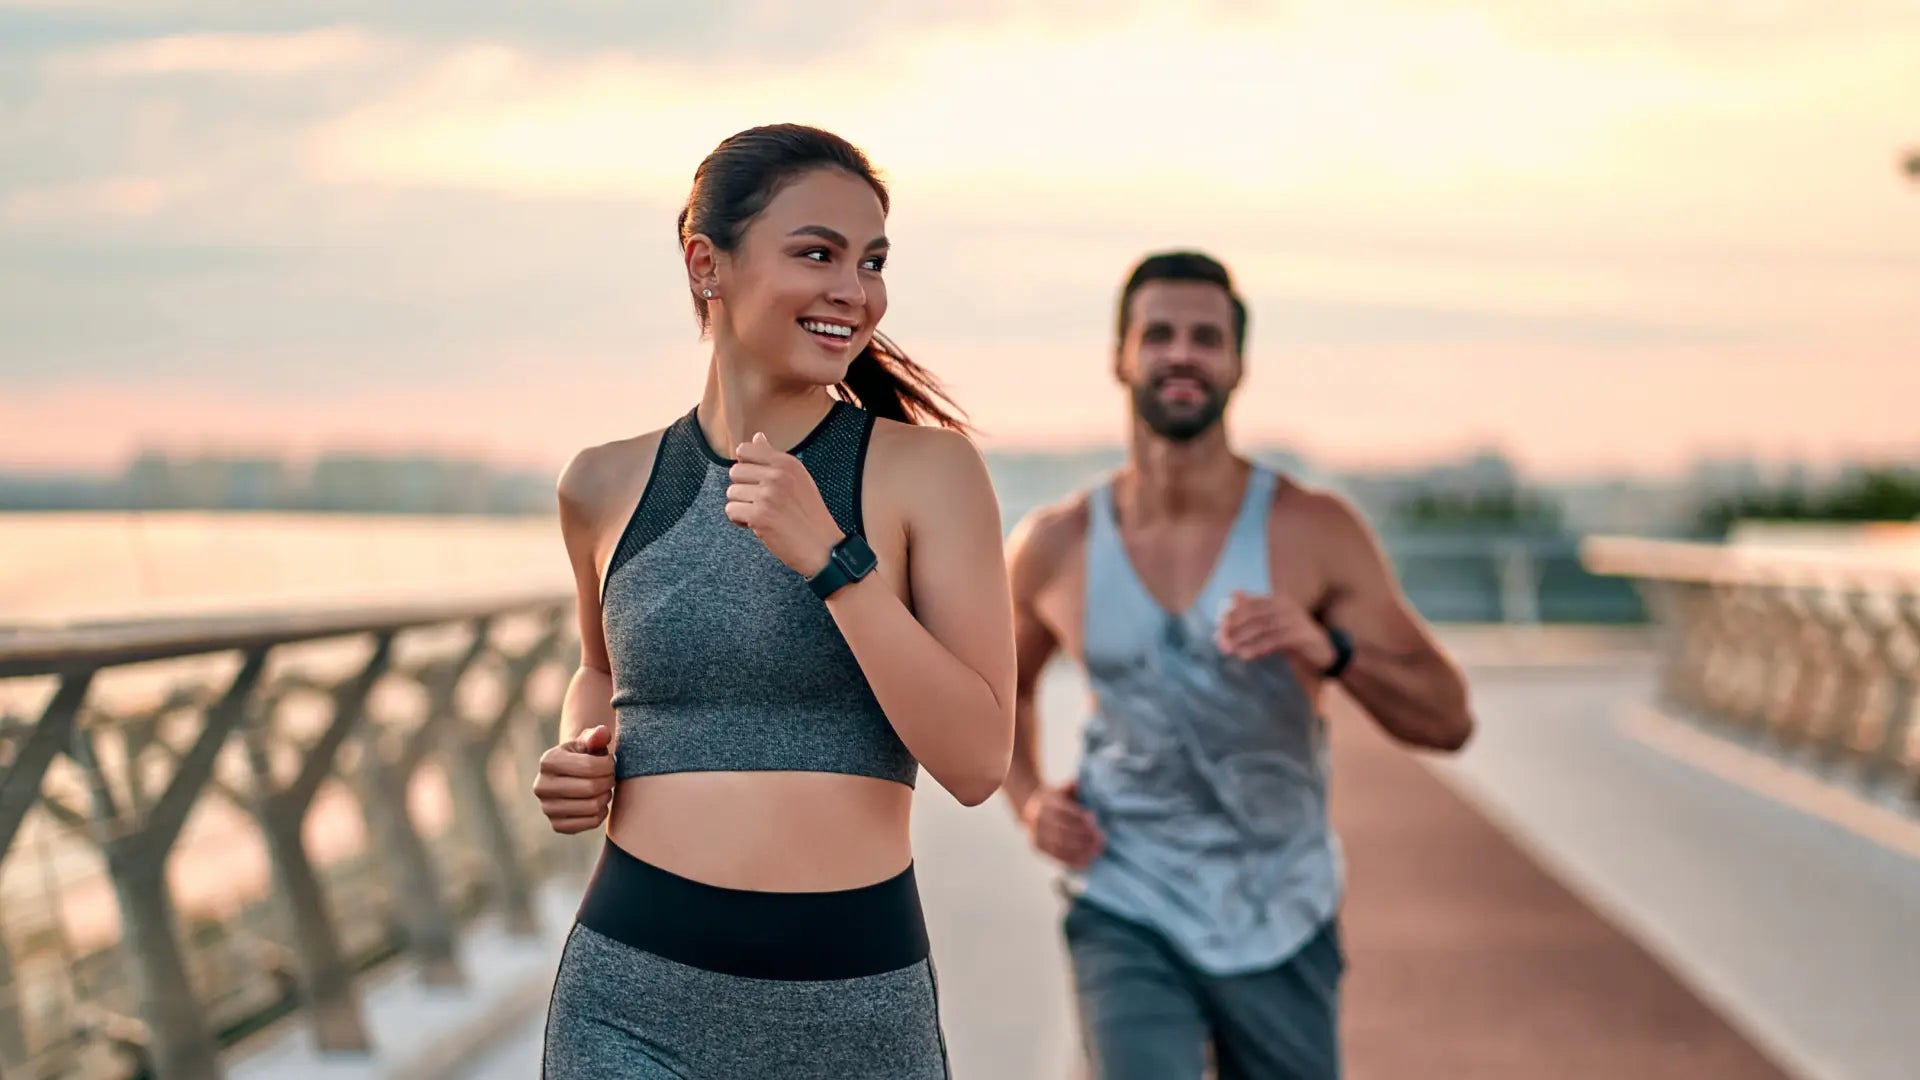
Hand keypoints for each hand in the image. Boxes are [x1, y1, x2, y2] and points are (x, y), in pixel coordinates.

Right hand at [533, 724, 614, 833]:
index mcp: (548, 760)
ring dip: (606, 797)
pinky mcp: (556, 825)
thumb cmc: (584, 755)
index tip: (610, 762)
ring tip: (604, 788)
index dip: (609, 765)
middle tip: (610, 777)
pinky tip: (598, 802)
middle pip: (591, 788)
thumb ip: (597, 736)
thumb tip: (601, 733)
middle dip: (608, 781)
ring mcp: (547, 808)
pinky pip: (589, 823)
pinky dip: (601, 813)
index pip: (590, 766)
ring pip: (591, 807)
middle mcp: (541, 785)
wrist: (572, 776)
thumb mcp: (589, 741)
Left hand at [725, 432, 844, 577]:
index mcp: (787, 463)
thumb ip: (774, 458)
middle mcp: (778, 475)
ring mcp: (768, 495)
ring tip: (761, 514)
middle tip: (760, 502)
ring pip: (731, 493)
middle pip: (735, 472)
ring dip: (742, 506)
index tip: (756, 481)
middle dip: (743, 489)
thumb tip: (757, 437)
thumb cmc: (810, 515)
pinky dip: (740, 520)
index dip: (745, 467)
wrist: (823, 547)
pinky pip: (731, 510)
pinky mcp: (759, 516)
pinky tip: (757, 525)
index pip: (745, 450)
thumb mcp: (798, 479)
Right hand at [1021, 779, 1105, 869]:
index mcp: (1046, 803)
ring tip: (1097, 851)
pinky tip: (1086, 862)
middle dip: (1083, 836)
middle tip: (1101, 838)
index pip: (1062, 811)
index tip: (1094, 820)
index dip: (1077, 816)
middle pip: (1062, 830)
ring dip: (1080, 850)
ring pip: (1059, 846)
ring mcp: (1036, 835)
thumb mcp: (1063, 789)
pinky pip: (1056, 857)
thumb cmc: (1056, 798)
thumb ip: (1073, 787)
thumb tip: (1083, 784)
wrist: (1031, 806)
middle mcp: (1038, 820)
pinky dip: (1072, 860)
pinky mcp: (1038, 847)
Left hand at [1215, 590, 1336, 670]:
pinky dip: (1257, 647)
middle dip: (1233, 628)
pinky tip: (1245, 654)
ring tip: (1229, 650)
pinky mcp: (1301, 634)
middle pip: (1253, 614)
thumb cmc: (1292, 637)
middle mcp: (1285, 605)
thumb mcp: (1271, 625)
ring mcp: (1295, 619)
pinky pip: (1274, 640)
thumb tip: (1231, 597)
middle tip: (1220, 642)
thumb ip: (1253, 613)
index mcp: (1275, 600)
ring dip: (1242, 639)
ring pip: (1261, 627)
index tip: (1217, 629)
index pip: (1249, 604)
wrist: (1322, 651)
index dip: (1231, 616)